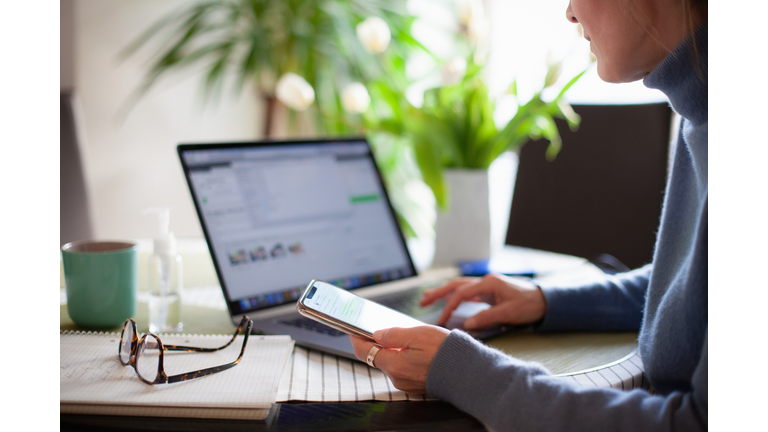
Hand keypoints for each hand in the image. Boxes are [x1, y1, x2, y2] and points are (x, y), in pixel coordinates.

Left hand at [350, 326, 449, 393]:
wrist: (468, 372)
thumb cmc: (445, 352)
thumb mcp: (418, 334)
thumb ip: (394, 335)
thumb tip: (377, 334)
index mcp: (394, 365)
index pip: (365, 352)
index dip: (357, 340)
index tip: (353, 330)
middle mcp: (397, 377)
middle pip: (378, 358)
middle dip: (377, 343)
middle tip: (380, 328)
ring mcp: (406, 383)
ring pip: (391, 363)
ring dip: (393, 350)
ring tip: (403, 336)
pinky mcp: (416, 385)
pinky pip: (403, 369)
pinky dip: (403, 358)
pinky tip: (414, 349)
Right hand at [420, 274, 546, 329]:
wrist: (544, 301)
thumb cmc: (529, 305)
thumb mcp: (509, 313)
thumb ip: (487, 317)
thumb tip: (467, 324)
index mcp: (489, 283)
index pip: (462, 293)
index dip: (449, 306)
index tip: (441, 319)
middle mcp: (485, 281)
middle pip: (456, 285)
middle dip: (438, 292)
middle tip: (422, 301)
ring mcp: (487, 285)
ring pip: (460, 287)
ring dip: (444, 292)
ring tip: (428, 298)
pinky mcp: (489, 291)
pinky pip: (467, 292)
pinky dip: (455, 296)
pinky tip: (448, 301)